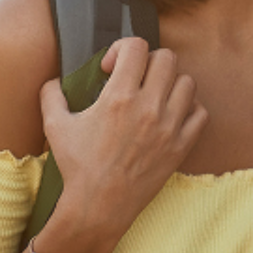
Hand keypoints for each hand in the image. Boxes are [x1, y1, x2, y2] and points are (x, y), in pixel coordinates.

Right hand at [39, 37, 207, 252]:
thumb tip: (54, 80)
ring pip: (187, 82)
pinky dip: (189, 108)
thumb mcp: (55, 126)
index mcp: (118, 97)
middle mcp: (148, 107)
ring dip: (170, 82)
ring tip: (155, 95)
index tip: (111, 68)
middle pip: (166, 58)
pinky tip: (171, 115)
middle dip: (148, 62)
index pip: (136, 46)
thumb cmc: (77, 166)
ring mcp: (169, 127)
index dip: (122, 49)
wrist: (99, 206)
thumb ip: (51, 94)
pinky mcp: (182, 146)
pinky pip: (200, 113)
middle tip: (135, 78)